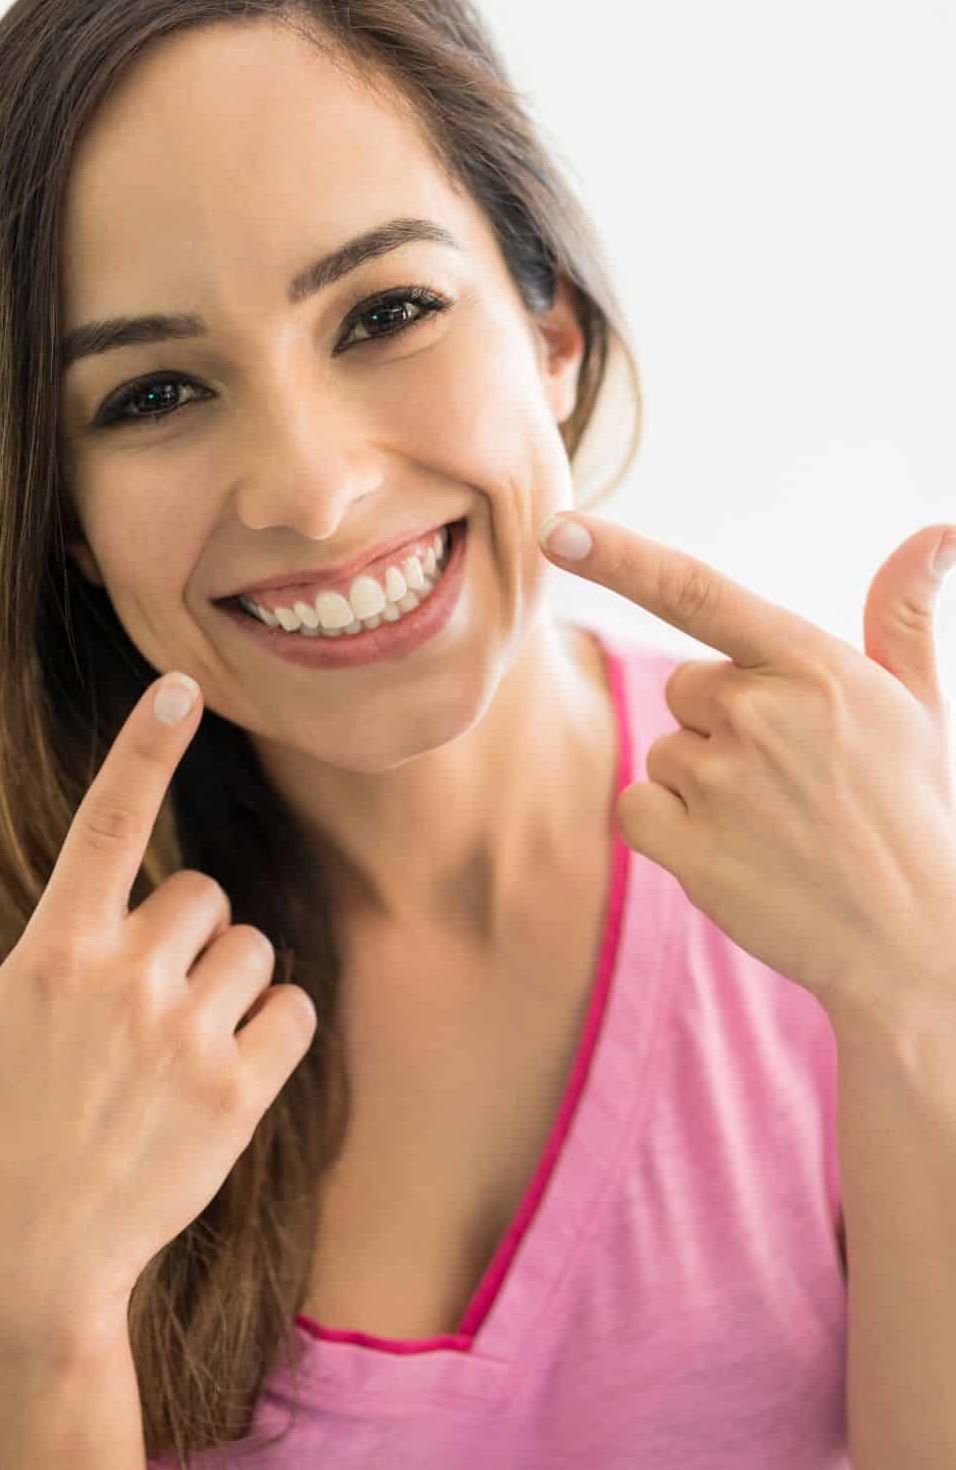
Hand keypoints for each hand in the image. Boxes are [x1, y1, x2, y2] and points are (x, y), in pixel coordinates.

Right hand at [0, 672, 317, 1341]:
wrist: (41, 1259)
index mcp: (56, 953)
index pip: (106, 823)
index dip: (143, 747)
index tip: (181, 687)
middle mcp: (128, 983)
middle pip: (200, 893)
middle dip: (181, 931)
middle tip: (140, 995)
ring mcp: (188, 1039)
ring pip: (253, 947)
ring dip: (227, 977)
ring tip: (174, 1038)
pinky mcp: (241, 1094)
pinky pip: (296, 1010)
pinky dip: (274, 1024)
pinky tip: (226, 1060)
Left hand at [539, 514, 955, 1029]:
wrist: (915, 940)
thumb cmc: (910, 810)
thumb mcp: (916, 703)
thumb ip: (902, 612)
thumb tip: (942, 529)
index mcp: (812, 666)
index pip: (695, 592)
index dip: (616, 556)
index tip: (552, 530)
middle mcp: (762, 713)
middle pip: (686, 689)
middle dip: (724, 724)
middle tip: (793, 779)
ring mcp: (723, 782)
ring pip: (665, 752)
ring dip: (704, 784)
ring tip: (778, 824)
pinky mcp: (690, 845)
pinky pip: (637, 808)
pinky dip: (670, 831)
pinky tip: (736, 854)